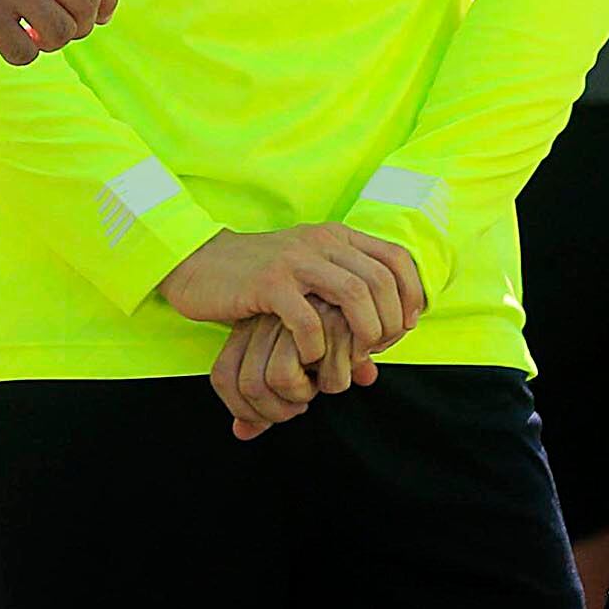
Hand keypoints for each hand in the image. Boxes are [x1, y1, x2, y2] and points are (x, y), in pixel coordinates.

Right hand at [157, 224, 426, 370]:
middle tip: (376, 350)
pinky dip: (318, 346)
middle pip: (382, 280)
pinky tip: (310, 358)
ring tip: (352, 355)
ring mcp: (294, 261)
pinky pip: (309, 319)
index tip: (403, 329)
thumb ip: (342, 318)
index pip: (396, 259)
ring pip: (355, 295)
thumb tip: (373, 371)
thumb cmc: (254, 282)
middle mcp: (320, 242)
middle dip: (390, 323)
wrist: (196, 263)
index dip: (411, 296)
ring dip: (363, 333)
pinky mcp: (268, 283)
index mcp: (334, 237)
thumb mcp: (304, 287)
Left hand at [207, 306, 369, 440]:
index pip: (223, 378)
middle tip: (302, 404)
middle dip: (278, 412)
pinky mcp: (328, 319)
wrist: (366, 307)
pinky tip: (343, 367)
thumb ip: (265, 402)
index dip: (244, 409)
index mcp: (247, 330)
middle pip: (250, 385)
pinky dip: (333, 382)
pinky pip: (319, 372)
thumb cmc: (325, 343)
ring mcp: (295, 319)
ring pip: (280, 380)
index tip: (273, 413)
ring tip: (320, 381)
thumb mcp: (289, 371)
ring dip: (304, 396)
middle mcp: (265, 322)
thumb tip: (242, 433)